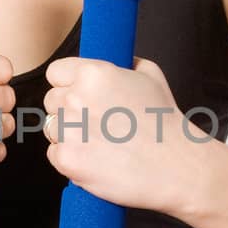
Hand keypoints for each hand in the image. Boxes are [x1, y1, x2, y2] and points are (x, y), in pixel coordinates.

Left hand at [42, 55, 200, 216]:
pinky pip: (54, 155)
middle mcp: (76, 98)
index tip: (81, 97)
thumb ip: (124, 63)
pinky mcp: (67, 159)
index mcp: (93, 73)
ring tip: (100, 144)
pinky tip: (96, 160)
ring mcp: (69, 130)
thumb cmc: (166, 123)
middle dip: (69, 112)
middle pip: (51, 101)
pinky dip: (70, 160)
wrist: (177, 167)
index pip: (55, 72)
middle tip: (98, 125)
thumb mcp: (151, 76)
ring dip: (68, 136)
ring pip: (51, 129)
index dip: (68, 85)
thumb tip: (114, 60)